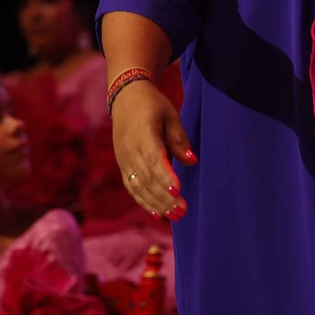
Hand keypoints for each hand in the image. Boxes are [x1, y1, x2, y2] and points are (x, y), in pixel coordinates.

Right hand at [111, 81, 195, 221]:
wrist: (125, 98)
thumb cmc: (152, 105)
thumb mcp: (170, 115)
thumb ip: (179, 138)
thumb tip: (191, 160)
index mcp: (143, 133)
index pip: (153, 159)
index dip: (164, 176)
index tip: (178, 190)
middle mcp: (130, 149)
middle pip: (146, 178)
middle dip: (164, 197)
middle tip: (182, 211)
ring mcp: (124, 159)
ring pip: (138, 186)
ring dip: (156, 203)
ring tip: (174, 216)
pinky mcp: (122, 165)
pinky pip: (131, 187)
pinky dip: (143, 202)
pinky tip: (157, 214)